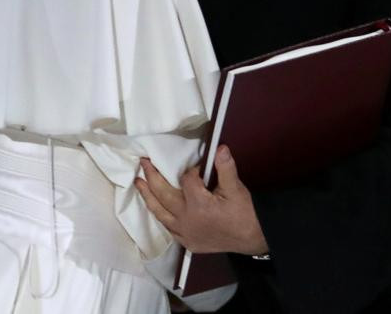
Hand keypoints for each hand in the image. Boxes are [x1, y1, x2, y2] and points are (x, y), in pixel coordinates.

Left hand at [134, 145, 268, 254]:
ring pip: (160, 213)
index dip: (192, 171)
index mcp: (199, 204)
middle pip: (163, 194)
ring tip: (138, 183)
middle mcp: (187, 219)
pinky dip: (160, 215)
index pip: (187, 180)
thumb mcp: (236, 189)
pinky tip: (155, 206)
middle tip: (143, 163)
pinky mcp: (187, 242)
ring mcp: (185, 233)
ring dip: (148, 196)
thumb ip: (225, 168)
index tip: (198, 167)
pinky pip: (168, 228)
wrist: (252, 238)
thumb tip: (220, 148)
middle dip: (152, 177)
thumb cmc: (244, 213)